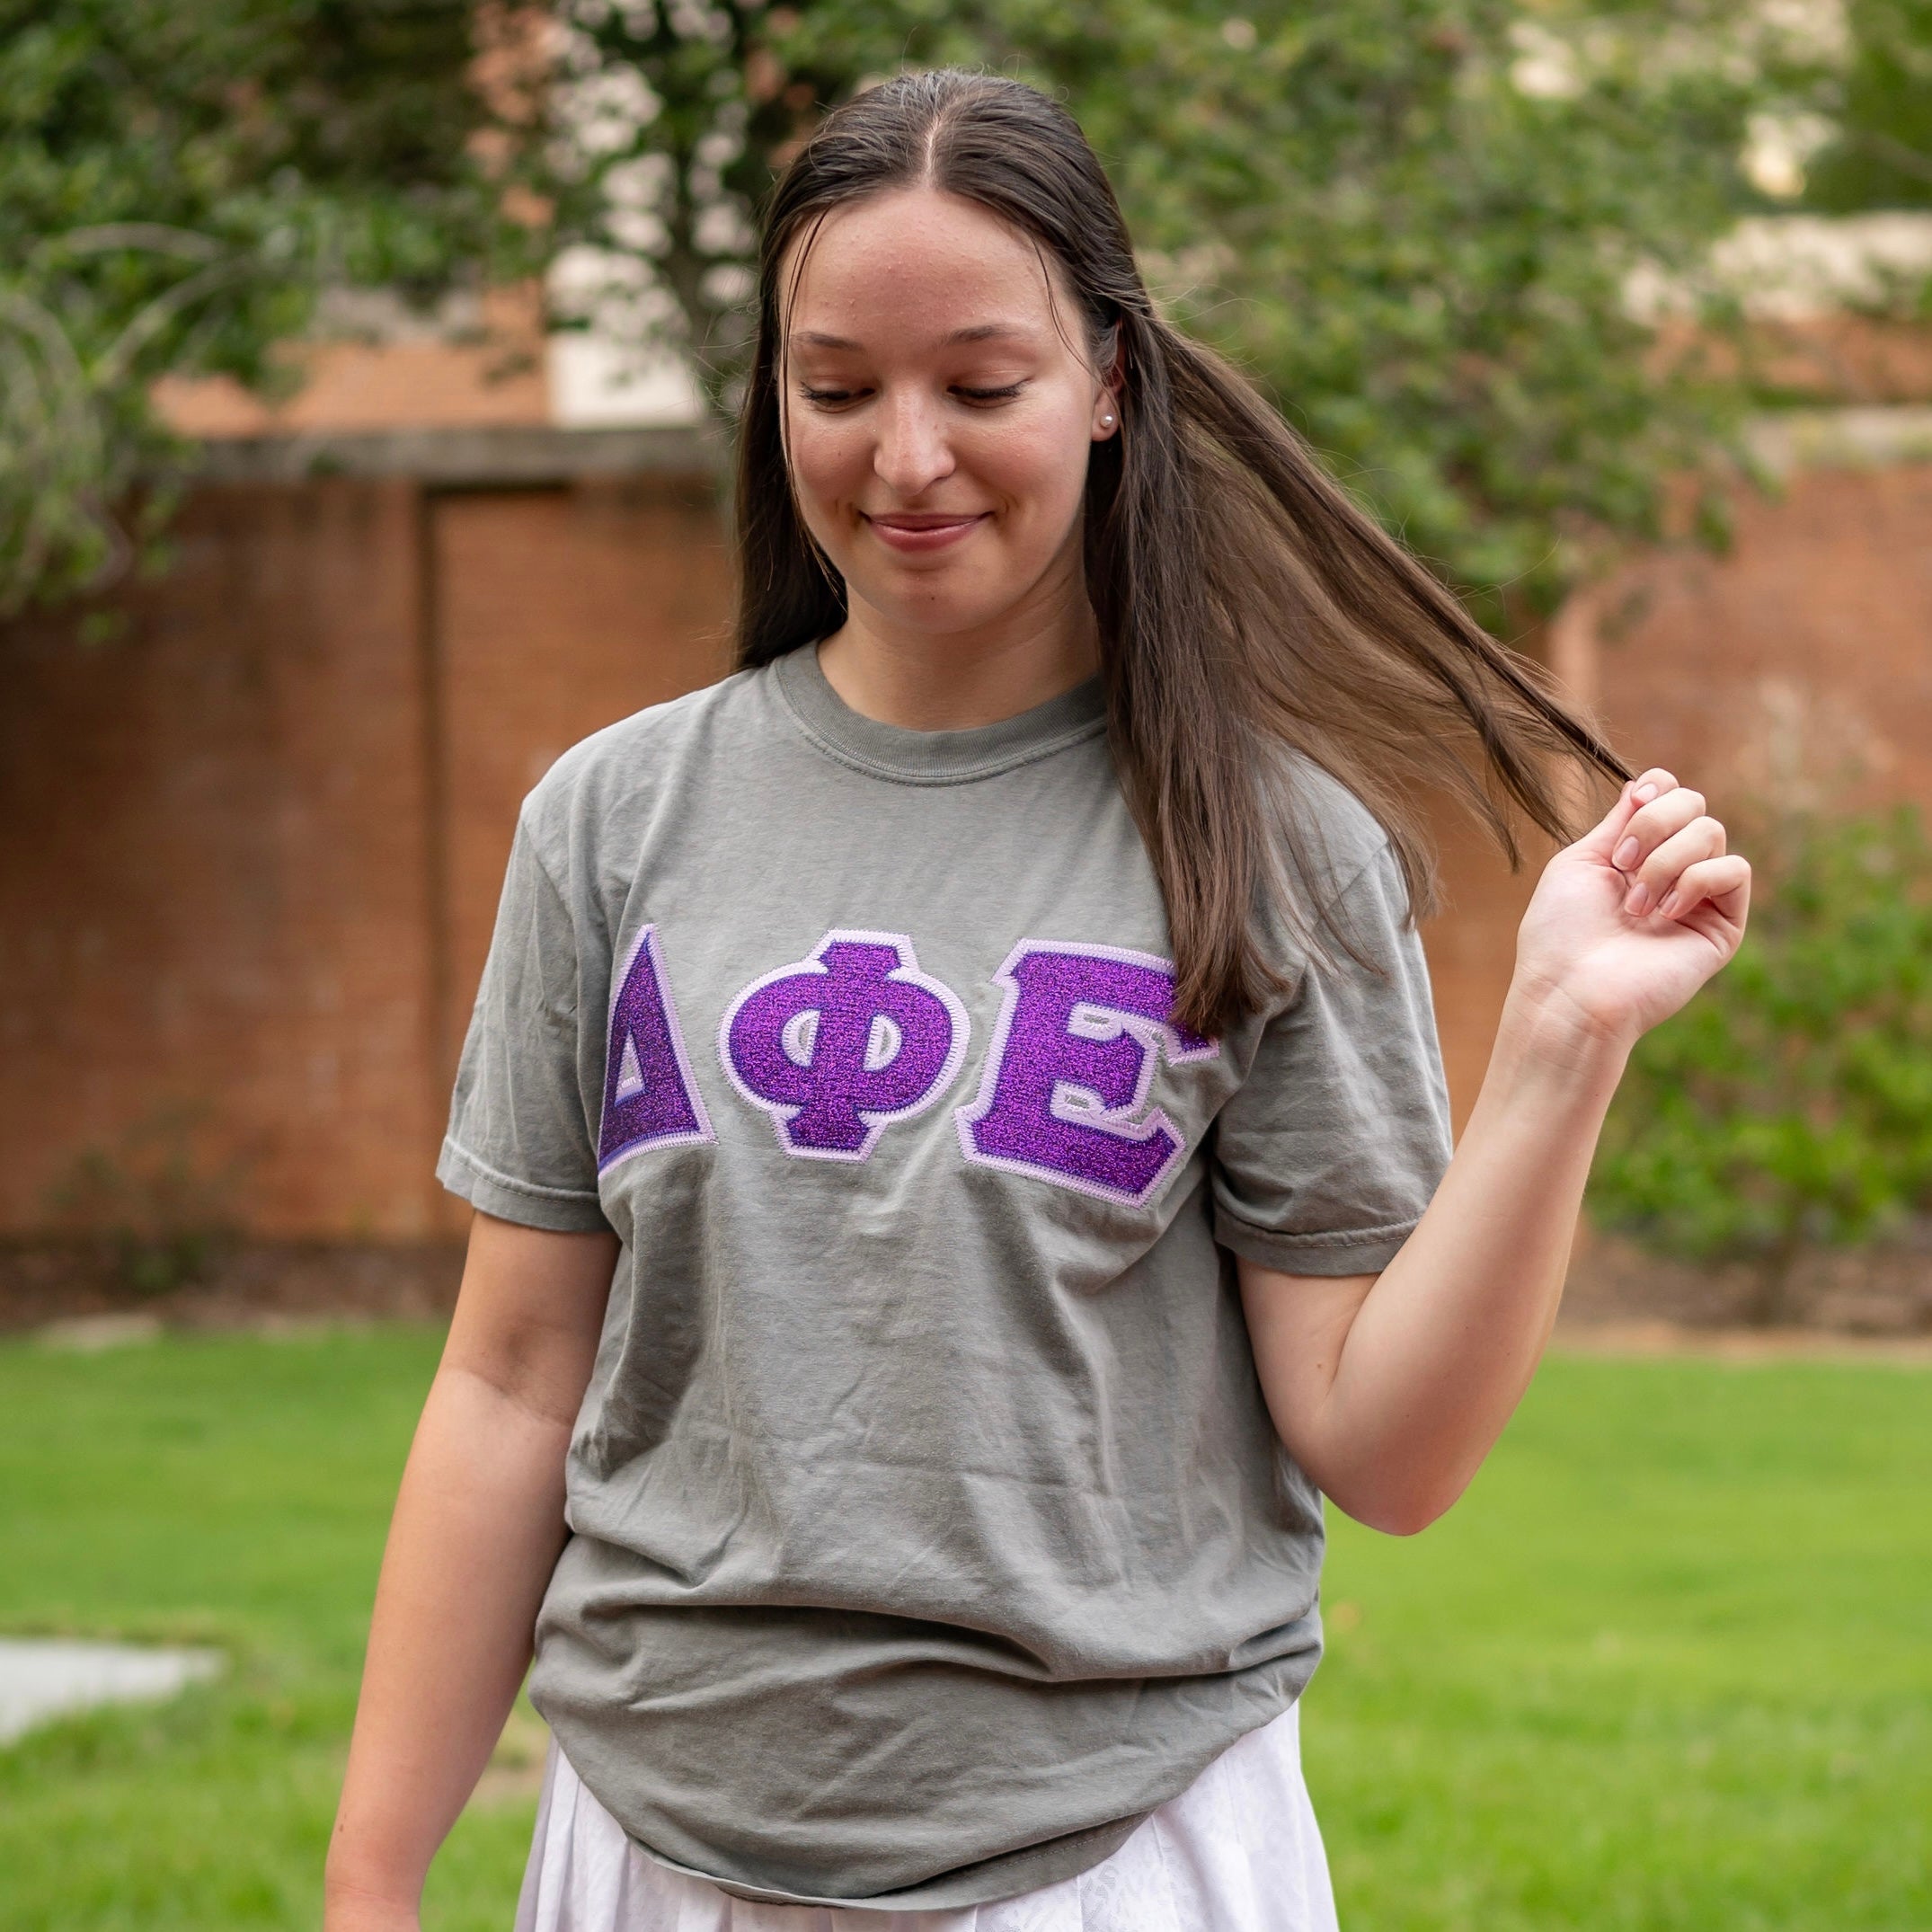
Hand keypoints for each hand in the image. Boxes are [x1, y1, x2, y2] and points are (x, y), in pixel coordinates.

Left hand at [1508, 766, 1751, 1055]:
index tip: (1633, 804)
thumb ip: (1619, 822)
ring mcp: (1698, 898)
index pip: (1669, 793)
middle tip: (1622, 863)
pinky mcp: (1723, 926)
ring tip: (1635, 906)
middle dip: (1655, 822)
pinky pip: (1734, 870)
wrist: (1572, 991)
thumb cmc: (1561, 933)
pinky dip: (1696, 881)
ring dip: (1665, 862)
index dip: (1657, 789)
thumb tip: (1646, 783)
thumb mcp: (1583, 861)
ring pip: (1711, 832)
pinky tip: (1665, 914)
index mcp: (1634, 855)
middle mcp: (1669, 871)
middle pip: (1693, 804)